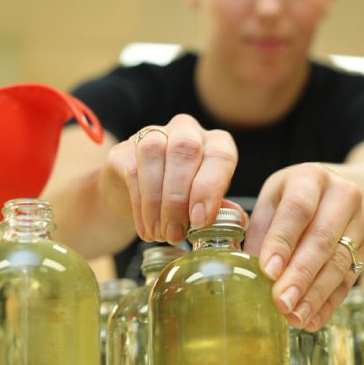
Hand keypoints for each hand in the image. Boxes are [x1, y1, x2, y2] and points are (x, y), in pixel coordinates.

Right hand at [102, 113, 239, 242]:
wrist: (137, 197)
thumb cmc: (182, 200)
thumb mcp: (206, 204)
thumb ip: (221, 209)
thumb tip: (238, 220)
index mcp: (215, 143)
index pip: (221, 155)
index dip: (210, 189)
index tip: (201, 222)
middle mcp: (187, 130)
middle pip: (185, 150)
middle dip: (180, 197)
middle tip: (177, 234)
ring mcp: (153, 135)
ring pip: (154, 154)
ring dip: (157, 201)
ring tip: (161, 234)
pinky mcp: (124, 149)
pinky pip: (132, 171)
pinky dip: (140, 206)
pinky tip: (146, 229)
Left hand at [244, 162, 363, 330]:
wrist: (342, 195)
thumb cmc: (296, 199)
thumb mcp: (274, 201)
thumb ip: (261, 232)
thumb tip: (244, 272)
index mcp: (310, 178)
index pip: (298, 210)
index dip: (283, 242)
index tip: (268, 271)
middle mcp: (342, 196)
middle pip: (322, 239)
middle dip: (300, 274)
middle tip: (281, 302)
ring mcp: (360, 222)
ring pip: (339, 262)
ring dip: (315, 294)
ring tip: (294, 317)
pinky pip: (349, 280)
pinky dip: (328, 303)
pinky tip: (311, 320)